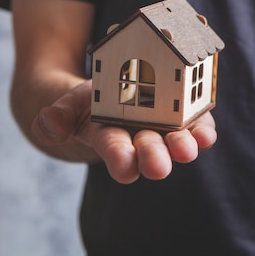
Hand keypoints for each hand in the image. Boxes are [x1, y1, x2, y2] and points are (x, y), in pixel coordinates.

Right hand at [30, 80, 216, 182]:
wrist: (114, 89)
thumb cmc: (89, 103)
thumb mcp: (68, 105)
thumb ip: (57, 116)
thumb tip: (48, 127)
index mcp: (110, 139)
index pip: (115, 152)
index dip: (119, 159)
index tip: (123, 165)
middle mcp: (140, 139)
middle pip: (149, 152)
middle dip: (154, 158)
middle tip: (159, 166)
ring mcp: (165, 128)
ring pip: (176, 141)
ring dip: (184, 146)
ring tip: (188, 149)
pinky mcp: (185, 115)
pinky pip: (196, 124)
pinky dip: (203, 130)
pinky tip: (206, 135)